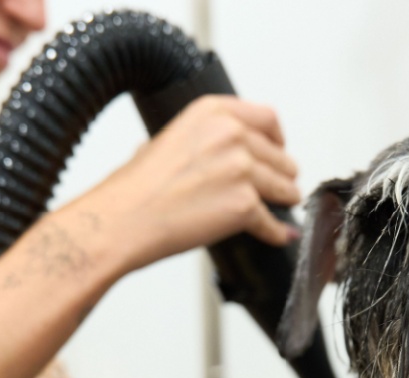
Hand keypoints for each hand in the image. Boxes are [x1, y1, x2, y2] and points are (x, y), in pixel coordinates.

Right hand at [78, 95, 301, 273]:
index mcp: (211, 113)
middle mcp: (230, 135)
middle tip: (282, 183)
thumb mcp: (164, 141)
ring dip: (286, 198)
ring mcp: (241, 169)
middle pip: (279, 155)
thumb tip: (214, 153)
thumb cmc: (133, 189)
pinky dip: (277, 232)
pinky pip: (273, 222)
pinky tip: (279, 234)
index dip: (277, 138)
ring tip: (286, 204)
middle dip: (282, 172)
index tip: (279, 147)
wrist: (121, 220)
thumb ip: (198, 140)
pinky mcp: (245, 205)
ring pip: (283, 186)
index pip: (266, 118)